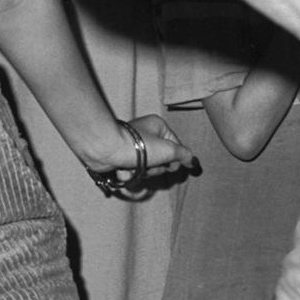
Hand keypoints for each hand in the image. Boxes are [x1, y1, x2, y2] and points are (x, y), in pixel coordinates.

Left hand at [83, 113, 197, 198]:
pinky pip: (133, 169)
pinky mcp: (122, 155)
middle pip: (162, 159)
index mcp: (158, 126)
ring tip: (135, 168)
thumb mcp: (168, 150)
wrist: (107, 149)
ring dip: (143, 172)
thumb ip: (183, 155)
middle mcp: (146, 133)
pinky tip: (124, 170)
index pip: (176, 146)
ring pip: (147, 167)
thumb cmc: (138, 146)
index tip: (172, 166)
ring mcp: (133, 144)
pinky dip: (130, 173)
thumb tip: (192, 160)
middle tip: (150, 165)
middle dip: (156, 168)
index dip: (175, 160)